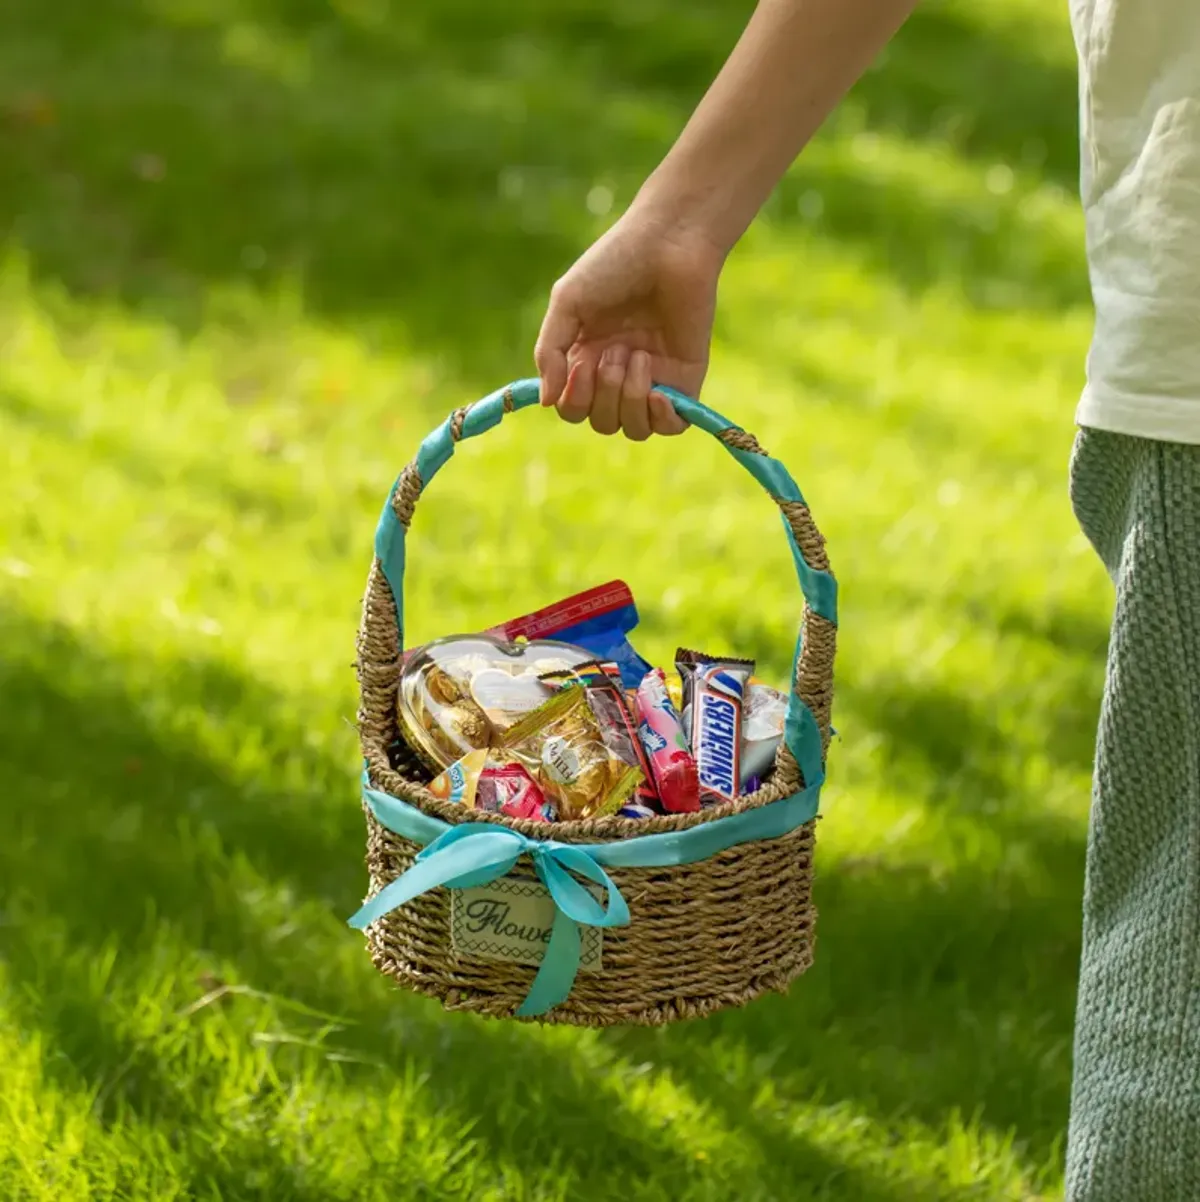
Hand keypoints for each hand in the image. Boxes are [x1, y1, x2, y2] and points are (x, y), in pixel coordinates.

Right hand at [534, 206, 724, 438]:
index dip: (574, 400)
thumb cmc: (615, 262)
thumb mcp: (567, 302)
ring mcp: (653, 379)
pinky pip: (671, 426)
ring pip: (633, 429)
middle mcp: (617, 374)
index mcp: (585, 358)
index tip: (581, 363)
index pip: (573, 409)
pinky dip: (661, 419)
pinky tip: (658, 392)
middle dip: (602, 396)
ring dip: (629, 401)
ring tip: (638, 356)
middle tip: (615, 351)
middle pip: (601, 423)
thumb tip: (545, 401)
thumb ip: (549, 351)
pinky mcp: (686, 380)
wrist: (670, 242)